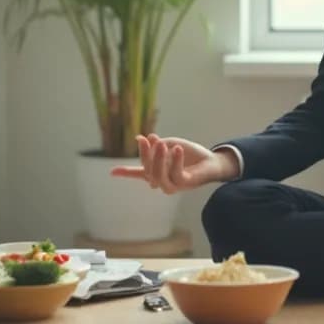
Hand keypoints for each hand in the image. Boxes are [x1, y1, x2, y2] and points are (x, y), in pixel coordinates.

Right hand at [109, 134, 239, 193]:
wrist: (211, 161)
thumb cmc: (189, 153)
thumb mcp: (169, 144)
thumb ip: (155, 144)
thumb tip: (140, 138)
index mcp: (156, 171)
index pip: (139, 172)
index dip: (126, 172)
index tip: (112, 172)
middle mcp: (162, 181)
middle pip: (147, 171)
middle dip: (146, 155)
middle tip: (151, 139)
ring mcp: (173, 185)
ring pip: (159, 177)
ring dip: (159, 160)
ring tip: (163, 144)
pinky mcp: (185, 184)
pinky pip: (176, 175)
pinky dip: (175, 162)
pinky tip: (176, 149)